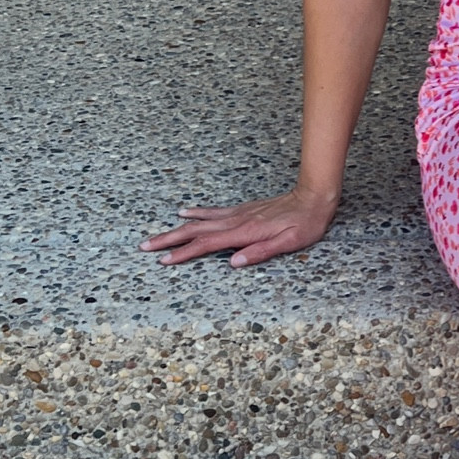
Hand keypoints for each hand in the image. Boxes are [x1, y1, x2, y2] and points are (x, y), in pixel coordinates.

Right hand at [140, 185, 337, 268]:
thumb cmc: (305, 223)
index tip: (164, 261)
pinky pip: (212, 211)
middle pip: (195, 231)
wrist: (313, 196)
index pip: (207, 244)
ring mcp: (237, 214)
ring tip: (155, 236)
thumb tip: (233, 262)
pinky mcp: (242, 210)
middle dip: (168, 240)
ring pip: (199, 221)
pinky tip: (183, 212)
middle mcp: (236, 221)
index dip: (185, 253)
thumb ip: (261, 252)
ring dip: (175, 229)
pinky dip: (195, 212)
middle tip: (145, 247)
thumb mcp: (290, 242)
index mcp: (245, 232)